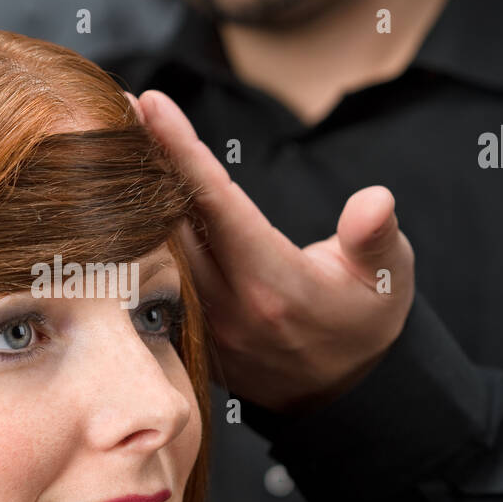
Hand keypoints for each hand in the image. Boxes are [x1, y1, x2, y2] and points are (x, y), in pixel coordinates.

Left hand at [126, 88, 415, 411]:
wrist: (341, 396)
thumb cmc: (364, 321)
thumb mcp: (387, 278)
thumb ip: (374, 237)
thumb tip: (375, 201)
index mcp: (275, 284)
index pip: (217, 204)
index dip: (182, 151)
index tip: (152, 105)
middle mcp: (229, 306)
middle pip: (171, 221)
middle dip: (145, 163)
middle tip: (118, 111)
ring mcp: (204, 326)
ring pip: (157, 250)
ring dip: (136, 198)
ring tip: (116, 145)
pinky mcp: (191, 337)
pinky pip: (156, 278)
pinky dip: (140, 236)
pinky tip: (126, 202)